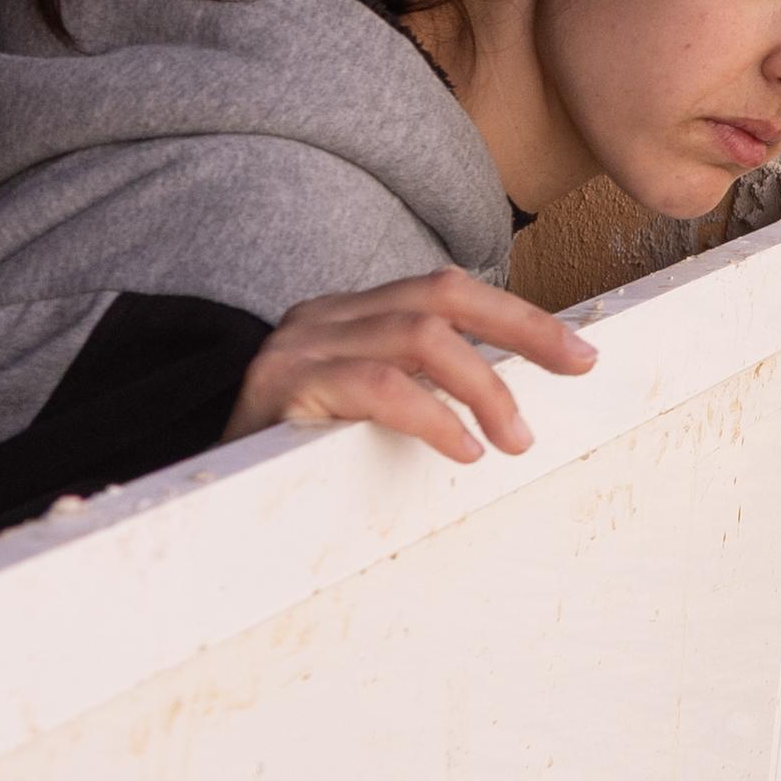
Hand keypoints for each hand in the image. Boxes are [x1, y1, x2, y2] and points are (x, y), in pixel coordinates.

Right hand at [232, 271, 596, 465]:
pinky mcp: (283, 387)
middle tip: (577, 369)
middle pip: (443, 296)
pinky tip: (463, 449)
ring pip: (419, 335)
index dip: (521, 315)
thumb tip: (512, 406)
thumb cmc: (296, 457)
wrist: (198, 490)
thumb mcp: (365, 411)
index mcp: (349, 314)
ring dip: (485, 386)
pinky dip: (433, 416)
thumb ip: (421, 389)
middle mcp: (323, 315)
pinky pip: (377, 386)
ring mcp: (299, 346)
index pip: (447, 290)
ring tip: (515, 438)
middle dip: (523, 329)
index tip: (582, 352)